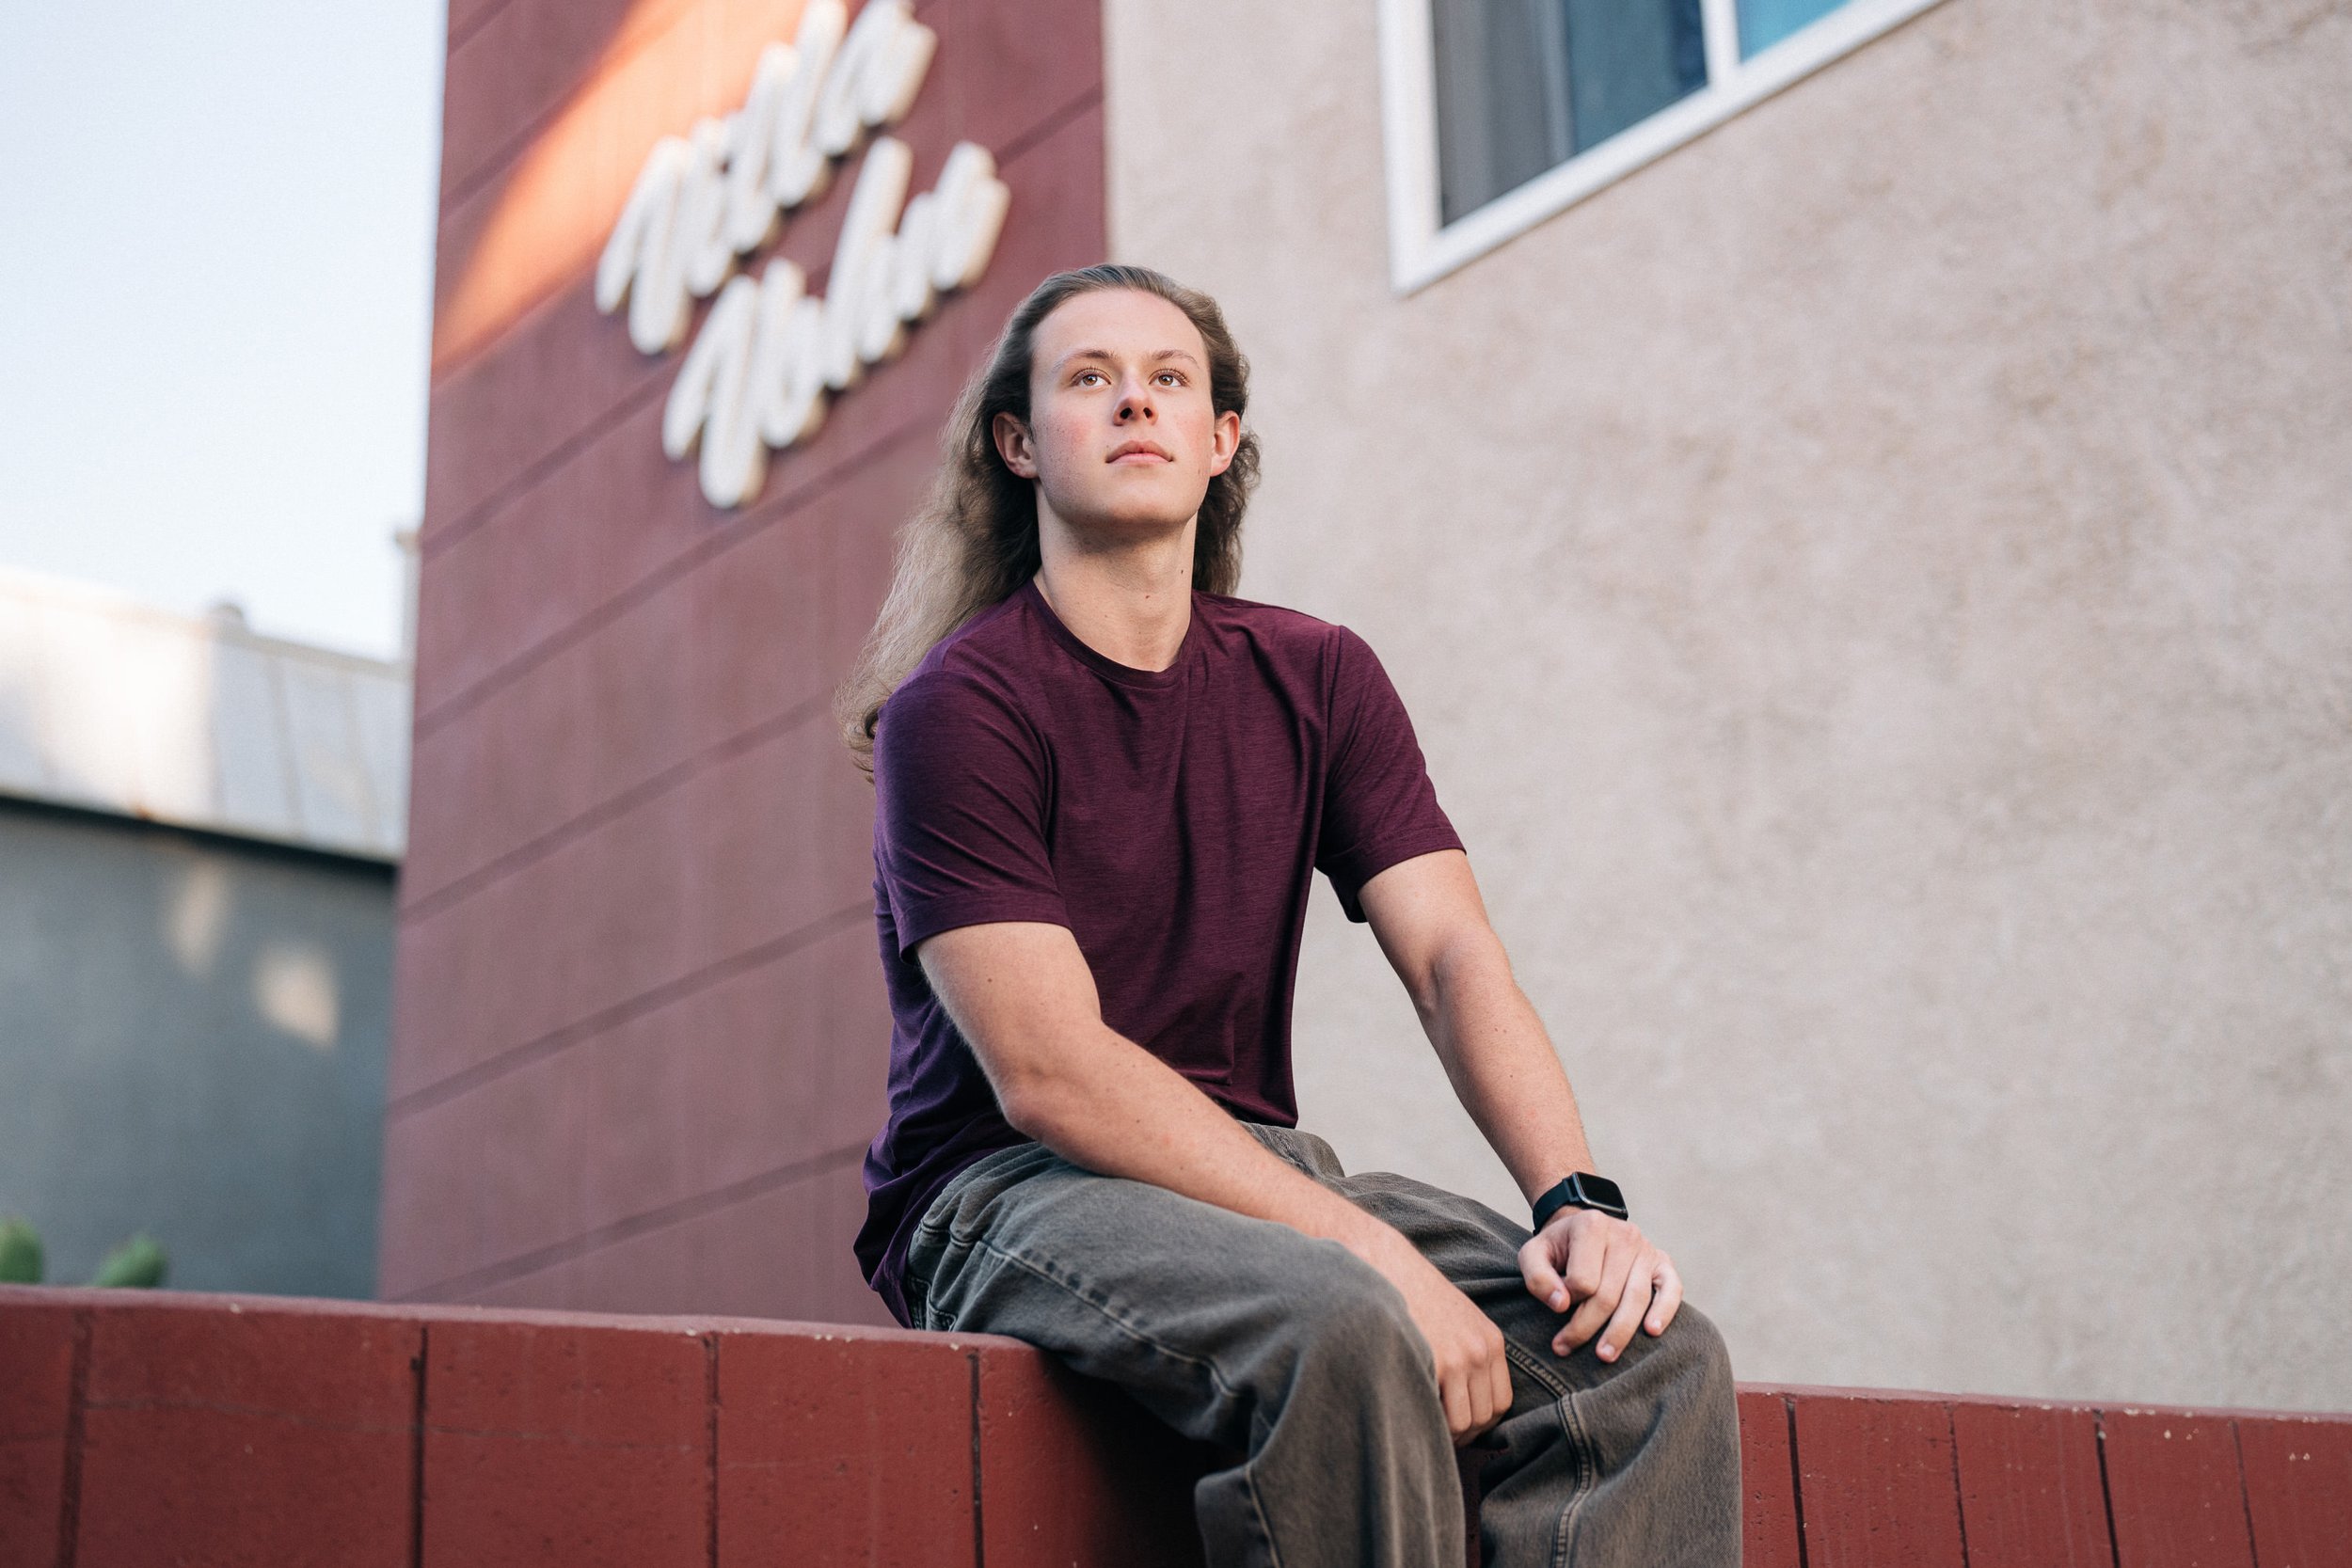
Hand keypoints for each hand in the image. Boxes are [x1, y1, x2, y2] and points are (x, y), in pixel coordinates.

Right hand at [1369, 1232, 1512, 1444]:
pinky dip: (1429, 1422)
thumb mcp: (1456, 1318)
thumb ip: (1469, 1353)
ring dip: (1446, 1432)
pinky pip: (1440, 1414)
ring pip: (1464, 1422)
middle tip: (1440, 1431)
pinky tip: (1413, 1411)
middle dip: (1464, 1433)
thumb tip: (1468, 1401)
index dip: (1481, 1421)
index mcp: (1491, 1340)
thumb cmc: (1414, 1295)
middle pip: (1485, 1417)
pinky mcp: (1434, 1363)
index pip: (1501, 1402)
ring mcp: (1459, 1358)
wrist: (1386, 1267)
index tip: (1460, 1424)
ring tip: (1425, 1424)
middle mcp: (1480, 1351)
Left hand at [1519, 1210, 1681, 1361]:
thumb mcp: (1534, 1254)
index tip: (1557, 1307)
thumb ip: (1538, 1276)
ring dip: (1620, 1332)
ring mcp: (1646, 1248)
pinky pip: (1671, 1289)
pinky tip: (1652, 1331)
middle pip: (1608, 1294)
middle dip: (1586, 1327)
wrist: (1584, 1229)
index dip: (1567, 1300)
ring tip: (1605, 1355)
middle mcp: (1624, 1234)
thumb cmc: (1559, 1248)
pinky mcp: (1663, 1262)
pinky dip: (1664, 1311)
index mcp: (1591, 1225)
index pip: (1582, 1279)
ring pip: (1636, 1298)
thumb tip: (1561, 1304)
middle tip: (1565, 1349)